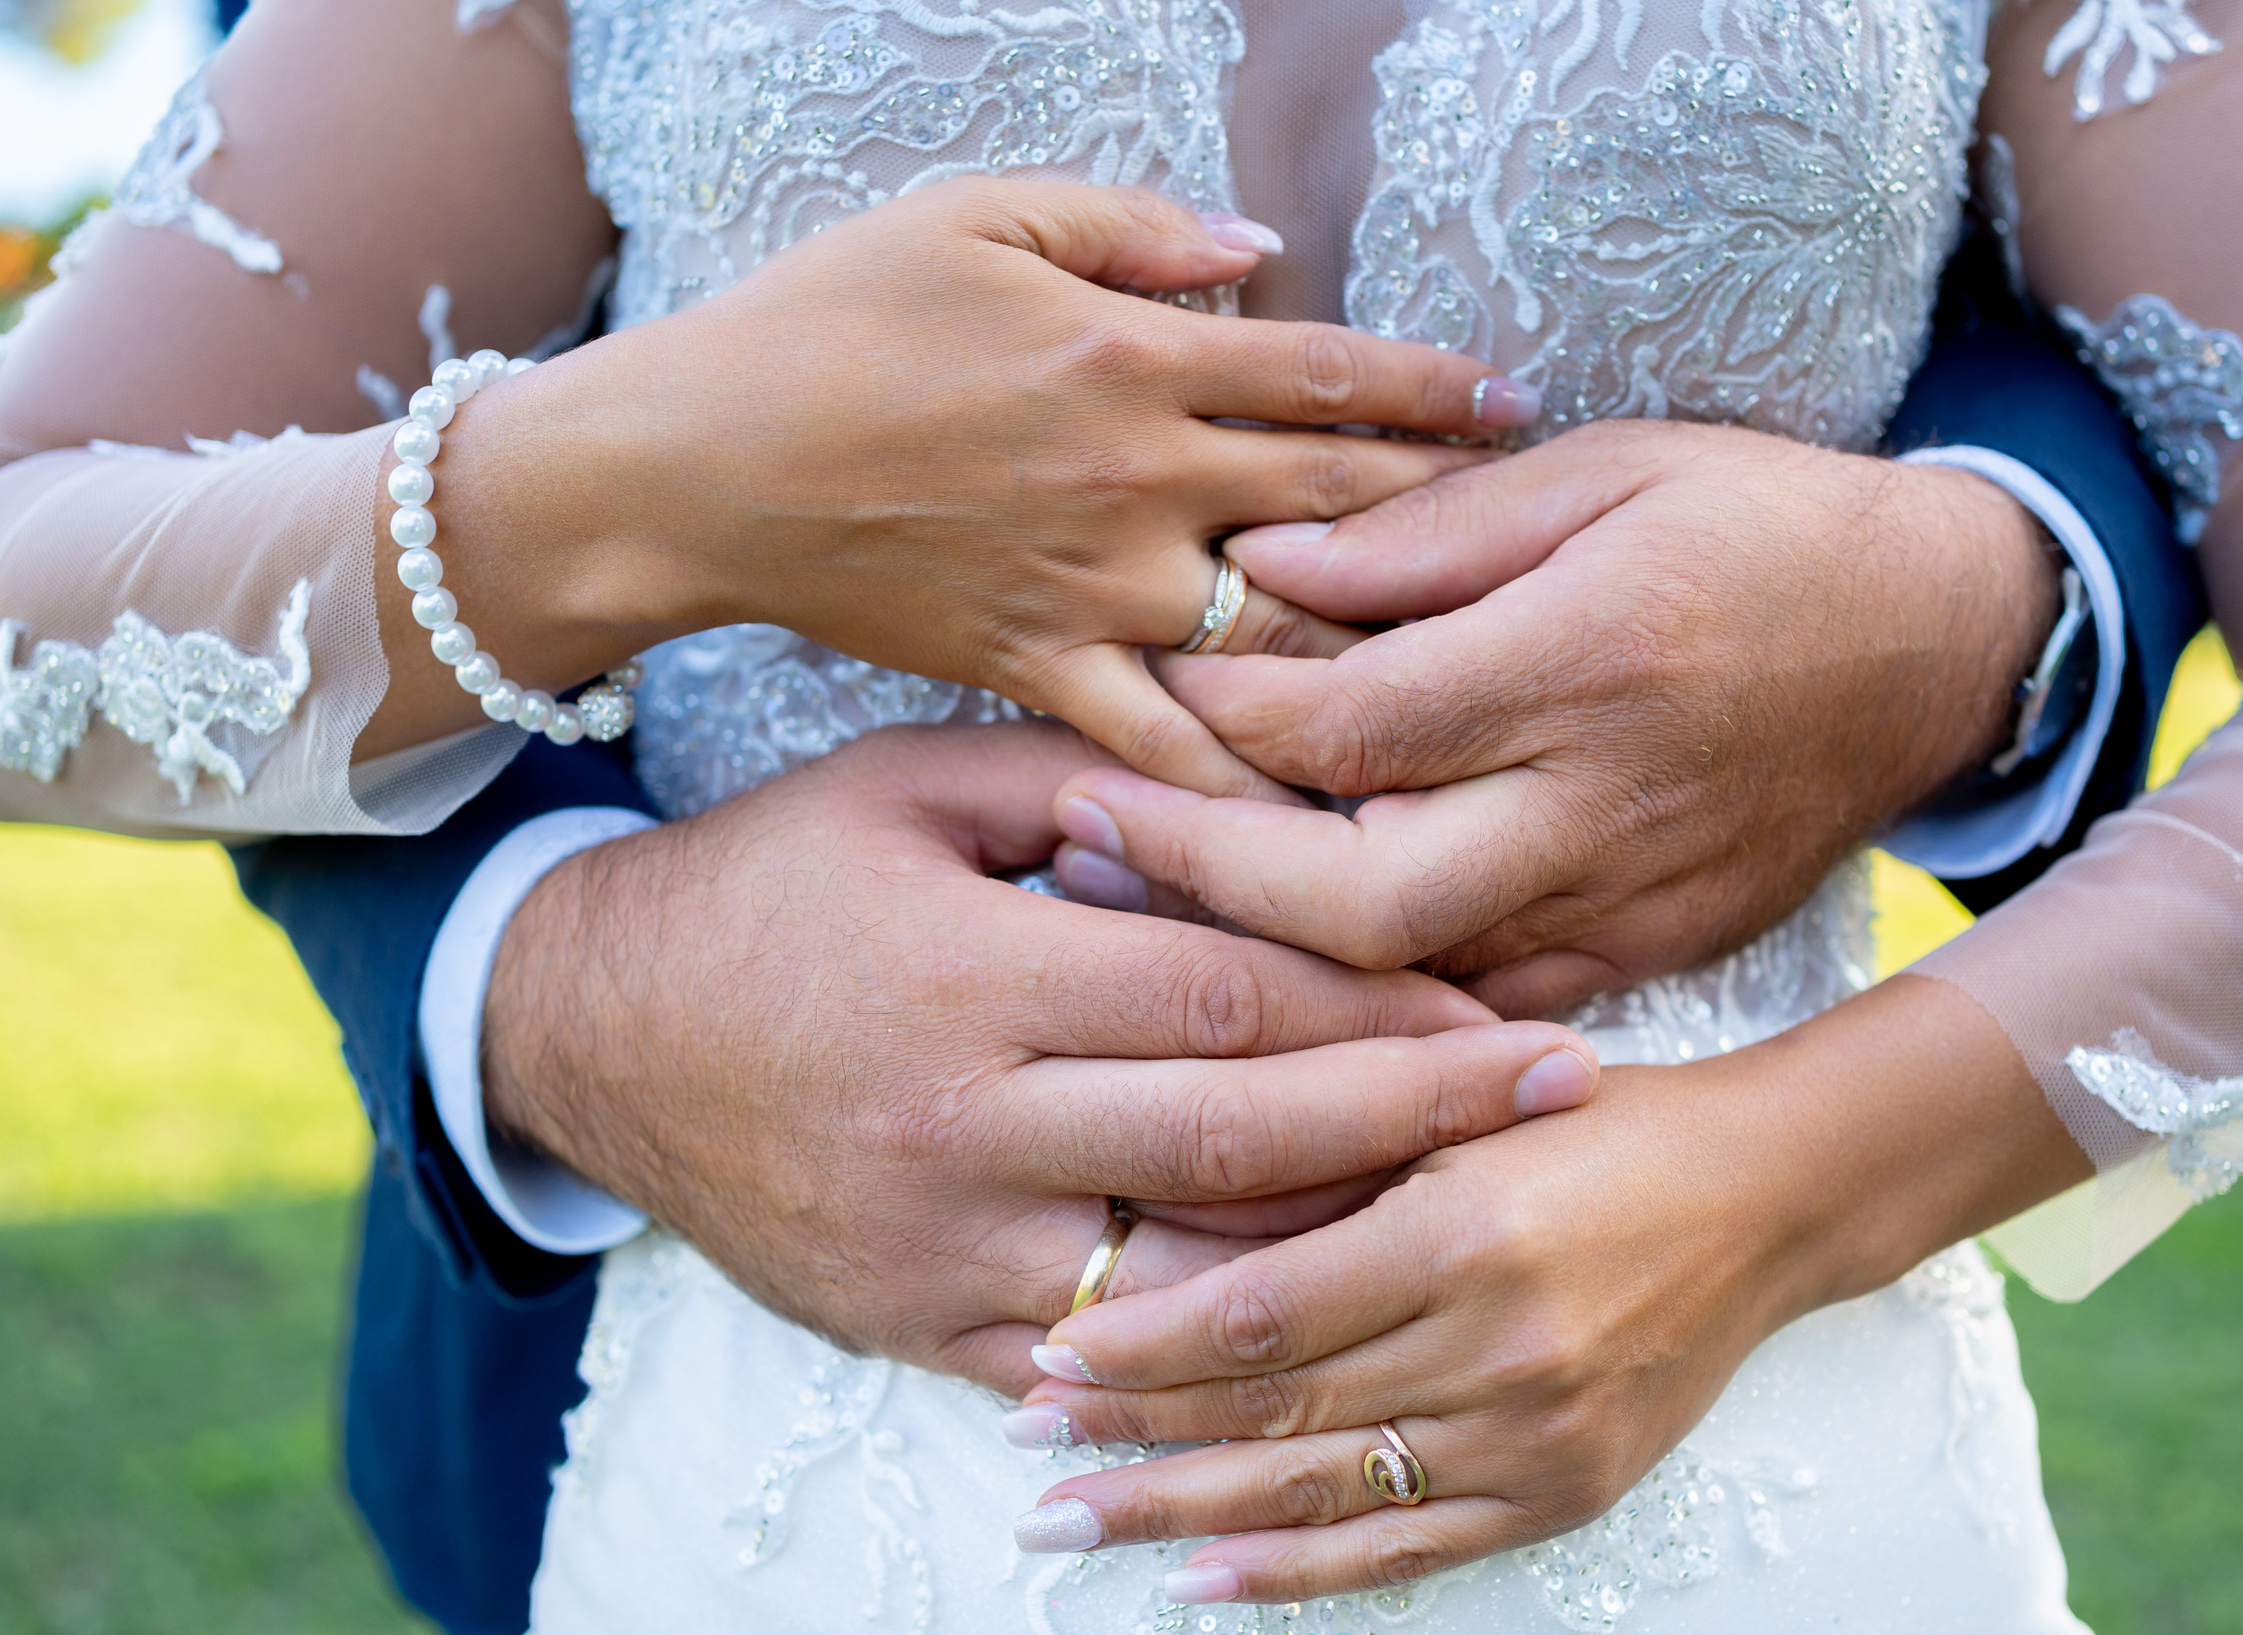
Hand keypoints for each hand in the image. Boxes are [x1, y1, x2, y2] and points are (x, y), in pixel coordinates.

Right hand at [380, 181, 1538, 794]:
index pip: (1326, 372)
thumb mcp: (976, 212)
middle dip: (1450, 528)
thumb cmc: (827, 319)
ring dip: (1381, 660)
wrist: (697, 465)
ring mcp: (1094, 588)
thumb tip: (1263, 253)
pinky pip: (1167, 739)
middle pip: (1336, 508)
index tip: (1516, 407)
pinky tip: (1332, 814)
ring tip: (1481, 700)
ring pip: (1278, 634)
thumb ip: (1133, 226)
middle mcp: (1137, 478)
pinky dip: (1250, 774)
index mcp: (1131, 352)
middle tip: (1544, 565)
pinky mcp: (1040, 671)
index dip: (1432, 389)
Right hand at [480, 720, 1598, 1392]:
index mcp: (966, 971)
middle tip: (1557, 1098)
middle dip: (1416, 1120)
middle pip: (1235, 1136)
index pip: (1220, 995)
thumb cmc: (767, 884)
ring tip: (1479, 1206)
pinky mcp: (911, 1325)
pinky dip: (1209, 1343)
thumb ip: (1082, 778)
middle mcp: (958, 1122)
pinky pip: (1089, 1357)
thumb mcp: (905, 784)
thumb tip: (1257, 787)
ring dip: (1345, 1242)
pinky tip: (1321, 1311)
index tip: (1501, 1001)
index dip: (1378, 1004)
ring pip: (1186, 1271)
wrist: (588, 1031)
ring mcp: (935, 1245)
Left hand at [999, 976, 2088, 1599]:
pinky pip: (1407, 1551)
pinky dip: (1299, 1572)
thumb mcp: (1468, 1097)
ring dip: (1183, 1515)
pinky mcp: (1562, 1493)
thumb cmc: (1604, 1118)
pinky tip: (1205, 1579)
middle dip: (1132, 1436)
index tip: (1049, 1352)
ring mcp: (1533, 1436)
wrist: (1771, 1191)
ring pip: (1321, 1494)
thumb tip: (1163, 1174)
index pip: (1263, 1312)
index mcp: (1463, 1231)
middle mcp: (1497, 1346)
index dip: (1146, 1343)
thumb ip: (1332, 1141)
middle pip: (1274, 1411)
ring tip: (1072, 1524)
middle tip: (1024, 1447)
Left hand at [1049, 421, 2058, 1010]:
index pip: (1351, 727)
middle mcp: (1606, 804)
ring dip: (1266, 953)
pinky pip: (1481, 1012)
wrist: (1944, 646)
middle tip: (1091, 824)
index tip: (1134, 686)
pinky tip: (1279, 962)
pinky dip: (1371, 998)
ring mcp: (1631, 903)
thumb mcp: (1607, 472)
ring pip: (1412, 985)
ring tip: (1141, 899)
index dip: (1219, 717)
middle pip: (1362, 901)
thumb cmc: (1765, 528)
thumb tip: (1261, 567)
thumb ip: (1429, 532)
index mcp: (1592, 658)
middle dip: (1206, 874)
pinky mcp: (1646, 958)